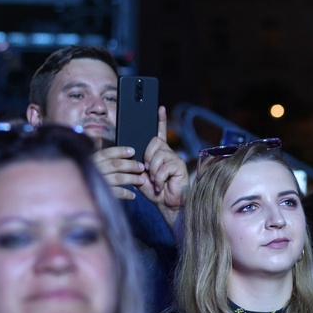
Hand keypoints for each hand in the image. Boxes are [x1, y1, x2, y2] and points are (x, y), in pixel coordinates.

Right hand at [92, 145, 145, 199]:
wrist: (78, 200)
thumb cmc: (88, 180)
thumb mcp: (92, 168)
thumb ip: (103, 163)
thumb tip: (125, 157)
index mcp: (91, 161)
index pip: (107, 153)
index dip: (120, 151)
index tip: (132, 151)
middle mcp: (94, 171)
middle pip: (115, 165)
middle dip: (131, 165)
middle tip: (141, 167)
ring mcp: (97, 183)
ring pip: (118, 178)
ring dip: (132, 178)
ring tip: (141, 180)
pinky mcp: (100, 195)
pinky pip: (117, 193)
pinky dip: (126, 193)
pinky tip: (133, 195)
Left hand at [139, 106, 187, 227]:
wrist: (166, 204)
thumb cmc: (154, 191)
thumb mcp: (141, 176)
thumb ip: (137, 164)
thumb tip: (133, 156)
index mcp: (159, 153)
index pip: (159, 133)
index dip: (160, 121)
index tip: (159, 108)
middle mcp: (168, 153)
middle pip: (154, 142)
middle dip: (147, 157)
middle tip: (148, 171)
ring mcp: (175, 158)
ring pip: (157, 155)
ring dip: (153, 170)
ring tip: (156, 181)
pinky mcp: (179, 166)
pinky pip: (163, 166)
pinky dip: (159, 178)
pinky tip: (161, 184)